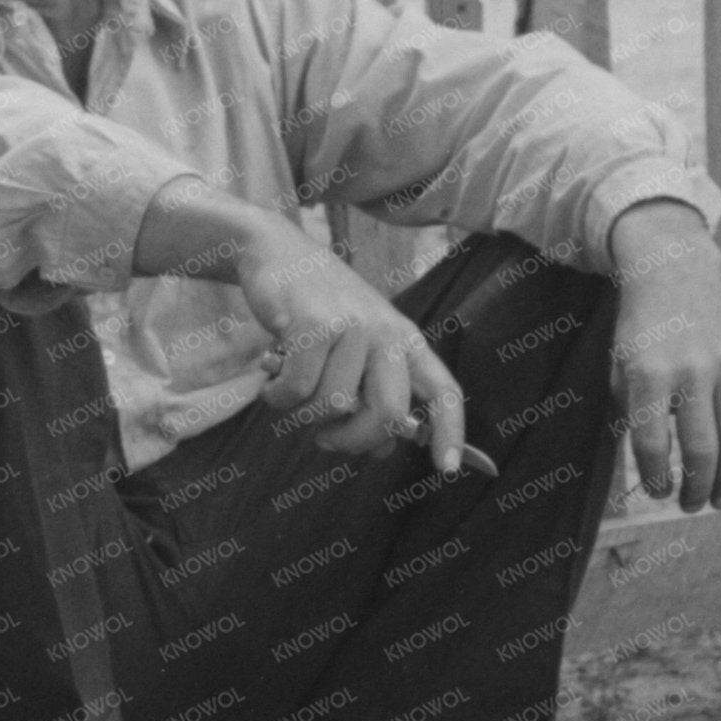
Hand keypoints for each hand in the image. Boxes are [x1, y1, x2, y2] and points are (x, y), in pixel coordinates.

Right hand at [237, 230, 468, 473]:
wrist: (276, 252)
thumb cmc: (316, 309)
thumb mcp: (355, 349)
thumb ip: (371, 395)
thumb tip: (380, 451)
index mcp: (405, 340)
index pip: (443, 390)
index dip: (450, 432)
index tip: (448, 468)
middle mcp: (386, 332)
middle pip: (389, 415)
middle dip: (354, 441)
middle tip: (327, 441)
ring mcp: (351, 326)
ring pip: (333, 407)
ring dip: (302, 413)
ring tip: (289, 390)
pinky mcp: (313, 324)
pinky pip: (296, 391)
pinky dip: (277, 398)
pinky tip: (270, 381)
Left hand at [607, 205, 720, 509]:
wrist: (673, 275)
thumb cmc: (640, 333)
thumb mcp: (620, 368)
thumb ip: (632, 415)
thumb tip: (656, 469)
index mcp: (649, 373)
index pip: (653, 443)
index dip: (656, 478)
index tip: (659, 492)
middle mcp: (691, 370)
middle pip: (701, 447)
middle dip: (696, 487)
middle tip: (689, 506)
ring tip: (718, 502)